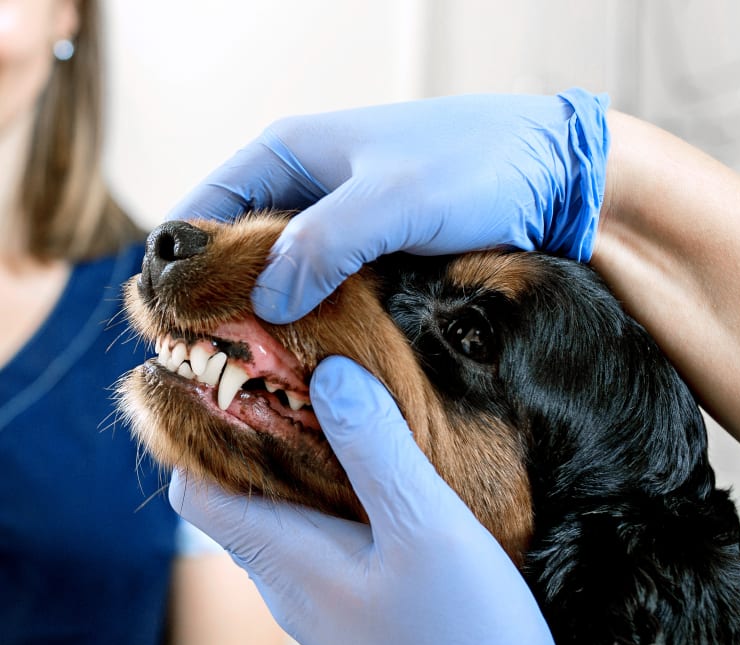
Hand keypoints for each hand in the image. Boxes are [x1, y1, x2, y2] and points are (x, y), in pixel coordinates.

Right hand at [168, 89, 609, 322]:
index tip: (165, 322)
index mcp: (291, 154)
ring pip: (284, 280)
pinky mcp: (378, 262)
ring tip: (258, 378)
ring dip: (272, 322)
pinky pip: (328, 297)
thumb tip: (262, 302)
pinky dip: (316, 327)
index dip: (177, 262)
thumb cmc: (478, 166)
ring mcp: (344, 229)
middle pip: (238, 251)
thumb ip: (323, 245)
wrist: (556, 176)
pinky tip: (315, 366)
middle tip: (214, 366)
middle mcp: (309, 191)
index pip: (205, 207)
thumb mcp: (392, 200)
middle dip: (222, 302)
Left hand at [170, 356, 611, 644]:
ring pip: (281, 516)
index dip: (203, 432)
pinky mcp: (351, 607)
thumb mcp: (425, 525)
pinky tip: (378, 475)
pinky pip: (318, 539)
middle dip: (259, 434)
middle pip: (238, 496)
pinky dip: (331, 497)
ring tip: (344, 414)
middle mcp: (285, 583)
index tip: (242, 381)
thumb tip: (333, 374)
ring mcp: (317, 600)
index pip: (194, 490)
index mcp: (284, 561)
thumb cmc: (464, 632)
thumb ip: (376, 448)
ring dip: (300, 464)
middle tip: (305, 379)